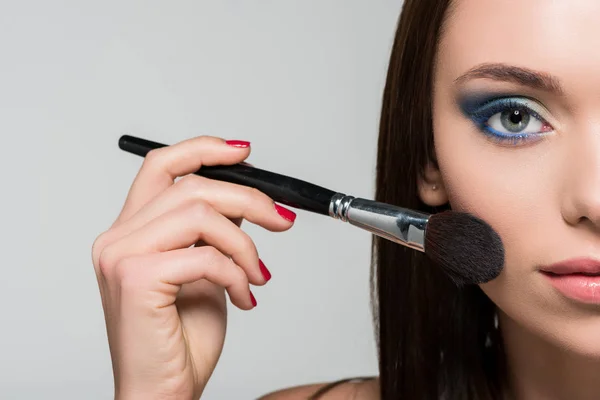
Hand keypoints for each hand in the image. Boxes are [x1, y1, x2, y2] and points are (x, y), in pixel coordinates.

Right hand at [91, 136, 295, 398]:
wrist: (164, 390)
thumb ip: (214, 232)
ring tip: (257, 275)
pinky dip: (237, 273)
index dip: (204, 149)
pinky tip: (245, 296)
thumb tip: (244, 202)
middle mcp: (118, 238)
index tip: (245, 152)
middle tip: (281, 221)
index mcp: (131, 231)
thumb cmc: (181, 338)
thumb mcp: (206, 272)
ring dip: (245, 245)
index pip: (161, 166)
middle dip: (249, 199)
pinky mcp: (137, 278)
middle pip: (191, 185)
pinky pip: (206, 255)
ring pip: (201, 214)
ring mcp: (122, 256)